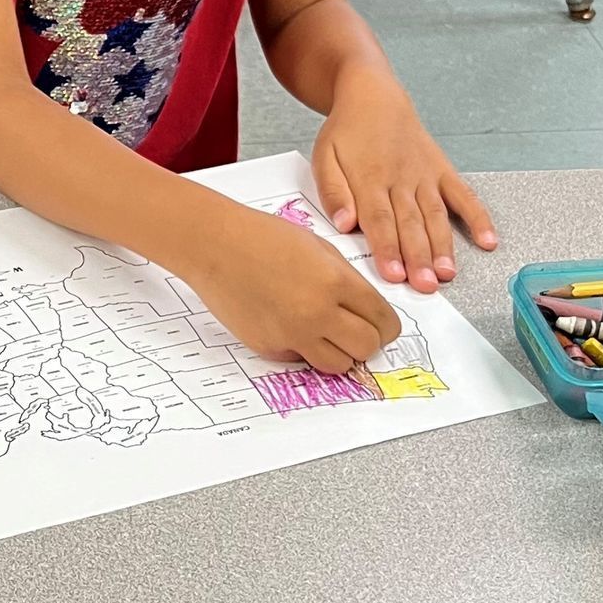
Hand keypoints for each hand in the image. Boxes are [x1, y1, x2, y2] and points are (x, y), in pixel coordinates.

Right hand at [177, 197, 401, 372]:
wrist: (214, 245)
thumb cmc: (263, 238)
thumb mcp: (320, 247)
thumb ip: (348, 280)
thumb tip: (367, 310)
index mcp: (336, 282)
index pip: (384, 321)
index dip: (387, 326)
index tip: (383, 327)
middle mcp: (317, 313)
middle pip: (366, 348)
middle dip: (368, 341)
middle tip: (358, 332)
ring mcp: (292, 334)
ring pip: (338, 365)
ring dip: (339, 353)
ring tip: (328, 335)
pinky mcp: (269, 347)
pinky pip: (301, 359)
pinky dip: (304, 349)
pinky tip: (291, 324)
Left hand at [313, 70, 495, 293]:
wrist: (373, 95)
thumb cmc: (346, 132)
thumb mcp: (325, 156)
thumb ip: (333, 192)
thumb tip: (344, 223)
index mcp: (369, 180)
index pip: (379, 220)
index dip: (388, 249)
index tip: (394, 275)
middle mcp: (400, 180)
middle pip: (411, 224)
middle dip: (418, 257)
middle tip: (425, 286)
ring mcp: (424, 176)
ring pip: (436, 215)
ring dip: (443, 246)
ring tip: (448, 273)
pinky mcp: (442, 170)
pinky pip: (463, 195)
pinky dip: (478, 217)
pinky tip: (489, 241)